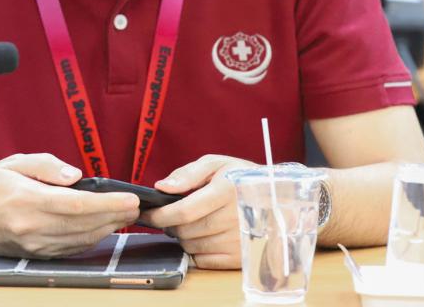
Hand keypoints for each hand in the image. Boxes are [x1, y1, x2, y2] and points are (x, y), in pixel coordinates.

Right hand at [0, 153, 139, 257]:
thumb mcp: (14, 163)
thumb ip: (46, 166)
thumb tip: (76, 176)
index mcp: (26, 201)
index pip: (76, 204)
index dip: (107, 203)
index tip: (130, 197)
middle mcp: (31, 227)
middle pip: (84, 224)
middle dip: (115, 215)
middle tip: (137, 206)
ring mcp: (34, 245)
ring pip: (81, 240)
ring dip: (107, 228)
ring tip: (125, 214)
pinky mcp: (36, 255)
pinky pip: (71, 249)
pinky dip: (91, 239)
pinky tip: (103, 227)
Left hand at [142, 154, 255, 269]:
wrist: (276, 199)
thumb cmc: (241, 179)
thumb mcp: (217, 164)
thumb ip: (187, 173)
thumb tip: (161, 187)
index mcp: (227, 190)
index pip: (184, 210)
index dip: (160, 214)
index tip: (147, 213)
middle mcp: (235, 217)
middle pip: (185, 230)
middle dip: (169, 225)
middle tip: (168, 217)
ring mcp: (239, 240)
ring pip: (192, 246)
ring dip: (181, 237)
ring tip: (186, 224)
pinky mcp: (240, 257)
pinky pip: (204, 260)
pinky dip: (195, 250)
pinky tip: (201, 236)